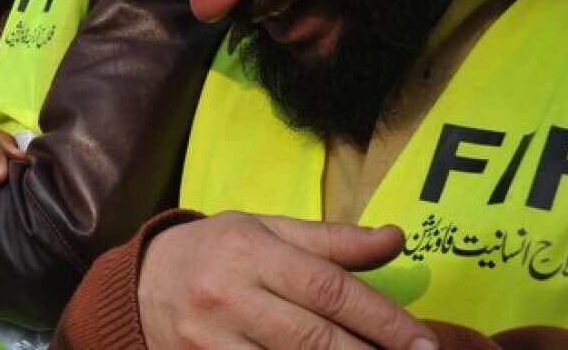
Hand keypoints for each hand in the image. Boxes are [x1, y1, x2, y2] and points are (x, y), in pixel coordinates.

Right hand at [138, 212, 438, 349]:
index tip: (425, 342)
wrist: (141, 284)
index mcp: (250, 250)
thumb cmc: (218, 252)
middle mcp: (228, 294)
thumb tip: (396, 239)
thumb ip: (331, 240)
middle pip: (314, 337)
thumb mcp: (267, 230)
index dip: (384, 318)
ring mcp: (211, 340)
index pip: (329, 288)